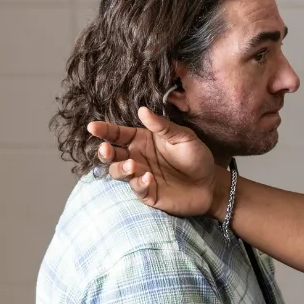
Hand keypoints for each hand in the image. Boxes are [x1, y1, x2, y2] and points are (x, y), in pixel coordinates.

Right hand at [89, 109, 218, 217]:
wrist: (211, 184)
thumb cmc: (196, 157)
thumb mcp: (183, 137)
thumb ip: (162, 126)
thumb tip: (142, 110)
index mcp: (141, 140)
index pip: (118, 134)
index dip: (104, 130)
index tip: (92, 127)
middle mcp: (136, 157)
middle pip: (111, 155)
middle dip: (104, 152)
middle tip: (105, 148)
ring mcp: (140, 176)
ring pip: (118, 172)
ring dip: (120, 168)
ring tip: (131, 165)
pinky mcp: (148, 193)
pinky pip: (137, 188)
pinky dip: (139, 183)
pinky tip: (149, 178)